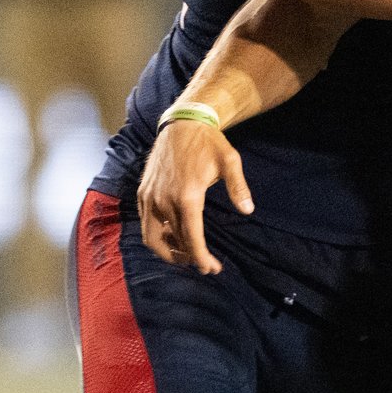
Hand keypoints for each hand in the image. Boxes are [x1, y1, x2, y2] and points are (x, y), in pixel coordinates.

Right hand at [137, 120, 254, 274]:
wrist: (182, 124)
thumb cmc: (209, 143)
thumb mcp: (230, 161)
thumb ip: (238, 187)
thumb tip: (248, 210)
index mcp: (187, 196)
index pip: (191, 238)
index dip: (200, 257)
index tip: (211, 269)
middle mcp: (164, 200)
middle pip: (173, 242)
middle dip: (189, 258)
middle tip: (205, 266)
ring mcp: (150, 197)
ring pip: (153, 238)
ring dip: (169, 252)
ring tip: (188, 255)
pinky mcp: (143, 193)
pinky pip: (146, 224)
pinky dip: (157, 237)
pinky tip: (174, 237)